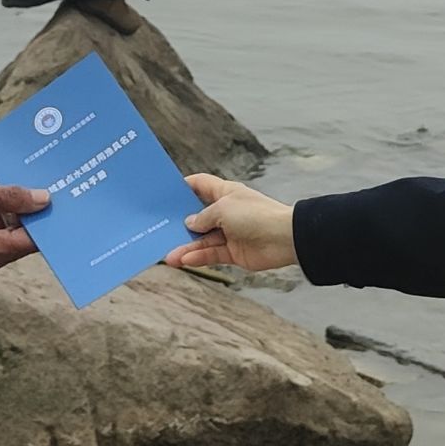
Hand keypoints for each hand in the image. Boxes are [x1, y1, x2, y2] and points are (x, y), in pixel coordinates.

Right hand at [0, 183, 46, 276]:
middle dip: (29, 216)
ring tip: (14, 192)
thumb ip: (9, 197)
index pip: (33, 241)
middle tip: (40, 190)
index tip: (57, 203)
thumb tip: (43, 199)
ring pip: (8, 240)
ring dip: (11, 218)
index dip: (46, 221)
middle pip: (21, 240)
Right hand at [163, 174, 296, 271]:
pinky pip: (212, 254)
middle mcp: (226, 211)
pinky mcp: (234, 252)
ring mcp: (229, 232)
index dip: (184, 187)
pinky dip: (199, 257)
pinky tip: (185, 260)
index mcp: (225, 193)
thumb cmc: (256, 215)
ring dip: (186, 247)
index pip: (200, 185)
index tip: (165, 194)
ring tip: (168, 256)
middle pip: (197, 216)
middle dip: (180, 224)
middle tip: (159, 230)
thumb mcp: (223, 209)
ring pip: (202, 240)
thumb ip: (203, 217)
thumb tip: (190, 223)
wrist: (285, 238)